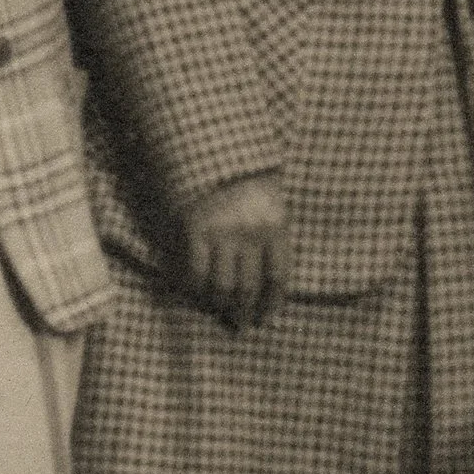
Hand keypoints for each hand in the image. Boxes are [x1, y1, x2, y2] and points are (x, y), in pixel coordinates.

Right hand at [179, 172, 288, 328]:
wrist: (217, 147)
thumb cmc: (250, 178)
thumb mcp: (273, 205)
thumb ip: (273, 239)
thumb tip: (270, 281)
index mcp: (276, 228)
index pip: (278, 278)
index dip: (271, 303)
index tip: (266, 317)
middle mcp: (250, 234)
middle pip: (248, 287)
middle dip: (244, 311)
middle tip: (241, 325)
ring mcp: (221, 232)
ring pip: (221, 284)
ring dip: (219, 304)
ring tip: (219, 312)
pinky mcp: (195, 229)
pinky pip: (195, 270)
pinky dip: (194, 287)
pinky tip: (195, 293)